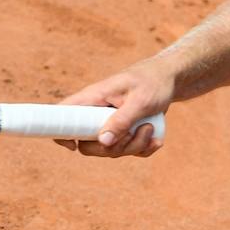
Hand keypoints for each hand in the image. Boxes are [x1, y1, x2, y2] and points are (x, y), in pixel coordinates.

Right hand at [55, 59, 173, 157]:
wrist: (169, 79)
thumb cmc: (153, 83)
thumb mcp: (140, 101)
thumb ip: (121, 120)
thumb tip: (103, 142)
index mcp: (93, 98)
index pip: (62, 114)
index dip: (60, 133)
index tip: (73, 145)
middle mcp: (97, 113)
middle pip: (88, 145)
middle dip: (114, 147)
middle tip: (135, 131)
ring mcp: (110, 124)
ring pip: (110, 149)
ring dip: (134, 146)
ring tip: (150, 127)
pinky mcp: (124, 132)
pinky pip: (127, 150)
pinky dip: (143, 148)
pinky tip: (156, 138)